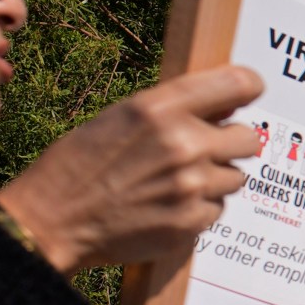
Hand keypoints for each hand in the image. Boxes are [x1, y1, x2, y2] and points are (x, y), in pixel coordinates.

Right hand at [0, 65, 264, 271]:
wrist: (55, 219)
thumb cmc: (82, 163)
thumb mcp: (121, 118)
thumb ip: (174, 110)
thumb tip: (227, 106)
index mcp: (160, 109)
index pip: (237, 84)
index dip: (249, 86)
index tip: (249, 92)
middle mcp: (184, 144)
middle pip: (249, 139)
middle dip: (230, 143)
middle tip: (204, 150)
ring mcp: (192, 186)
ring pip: (235, 177)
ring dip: (214, 179)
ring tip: (173, 182)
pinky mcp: (194, 221)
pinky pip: (218, 208)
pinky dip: (199, 207)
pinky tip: (166, 205)